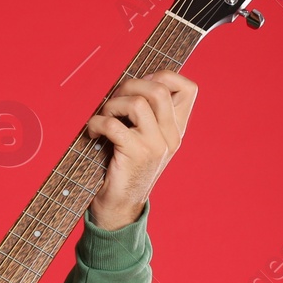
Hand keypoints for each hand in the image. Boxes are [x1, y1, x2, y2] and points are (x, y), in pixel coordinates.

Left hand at [85, 70, 196, 229]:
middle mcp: (172, 136)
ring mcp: (156, 145)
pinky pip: (114, 124)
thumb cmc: (124, 166)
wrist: (120, 206)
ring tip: (104, 118)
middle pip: (159, 87)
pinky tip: (93, 133)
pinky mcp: (136, 154)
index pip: (189, 88)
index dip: (163, 76)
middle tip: (114, 102)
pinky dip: (97, 123)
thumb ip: (147, 113)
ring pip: (137, 102)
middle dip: (129, 85)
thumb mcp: (144, 138)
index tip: (138, 88)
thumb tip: (131, 82)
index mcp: (177, 129)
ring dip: (112, 104)